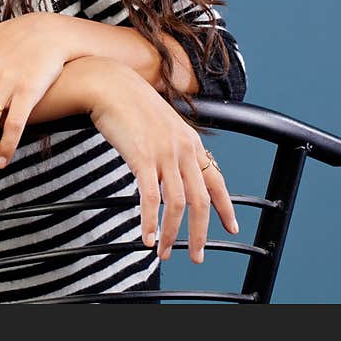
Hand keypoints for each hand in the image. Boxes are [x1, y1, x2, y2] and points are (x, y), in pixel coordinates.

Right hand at [85, 58, 239, 264]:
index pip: (216, 180)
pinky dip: (150, 222)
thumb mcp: (162, 122)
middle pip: (200, 200)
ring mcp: (163, 153)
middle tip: (196, 256)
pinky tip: (147, 237)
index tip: (232, 227)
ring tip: (165, 252)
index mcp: (191, 140)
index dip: (226, 207)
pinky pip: (150, 198)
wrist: (109, 84)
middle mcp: (182, 148)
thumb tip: (174, 168)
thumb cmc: (130, 102)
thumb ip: (173, 144)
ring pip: (177, 204)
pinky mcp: (141, 157)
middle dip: (200, 233)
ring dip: (173, 234)